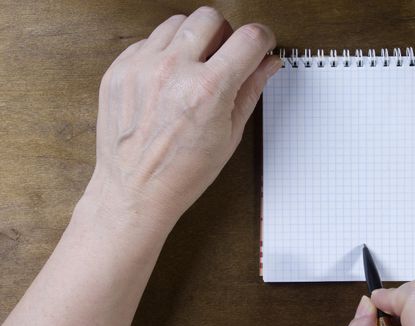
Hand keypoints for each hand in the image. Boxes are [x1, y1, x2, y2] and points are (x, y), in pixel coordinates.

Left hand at [85, 7, 280, 231]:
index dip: (262, 38)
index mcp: (208, 90)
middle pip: (211, 17)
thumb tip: (268, 63)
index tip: (259, 45)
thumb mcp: (229, 135)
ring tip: (191, 69)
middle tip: (221, 58)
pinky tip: (166, 79)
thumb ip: (251, 90)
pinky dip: (163, 52)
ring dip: (192, 39)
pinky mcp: (119, 70)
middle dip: (225, 34)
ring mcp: (142, 67)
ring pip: (178, 22)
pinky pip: (149, 40)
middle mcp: (174, 71)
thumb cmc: (183, 173)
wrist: (135, 192)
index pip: (249, 38)